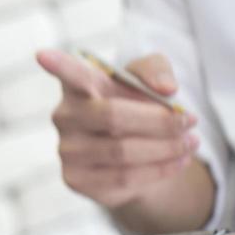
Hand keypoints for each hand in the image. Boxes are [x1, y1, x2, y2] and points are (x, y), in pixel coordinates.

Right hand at [38, 49, 199, 209]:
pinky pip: (123, 177)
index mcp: (78, 86)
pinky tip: (179, 161)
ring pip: (123, 152)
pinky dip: (159, 170)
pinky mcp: (76, 180)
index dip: (56, 65)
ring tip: (191, 143)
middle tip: (190, 120)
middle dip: (159, 121)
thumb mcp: (149, 80)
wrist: (132, 155)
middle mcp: (65, 116)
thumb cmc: (136, 107)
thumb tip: (166, 89)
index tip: (42, 55)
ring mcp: (67, 150)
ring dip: (166, 148)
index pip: (68, 74)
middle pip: (113, 117)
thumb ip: (157, 71)